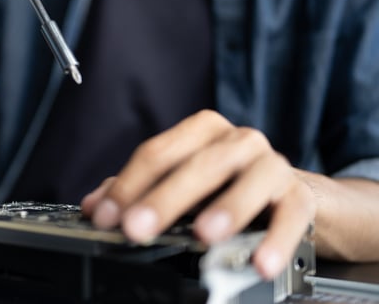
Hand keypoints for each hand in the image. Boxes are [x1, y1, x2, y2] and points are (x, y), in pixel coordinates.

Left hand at [80, 109, 315, 278]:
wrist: (293, 196)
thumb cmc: (228, 186)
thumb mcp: (182, 182)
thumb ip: (138, 190)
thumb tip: (94, 206)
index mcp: (201, 131)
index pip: (157, 153)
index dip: (128, 186)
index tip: (105, 216)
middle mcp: (237, 140)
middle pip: (196, 166)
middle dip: (163, 199)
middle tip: (136, 228)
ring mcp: (272, 164)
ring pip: (247, 181)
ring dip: (225, 208)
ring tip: (204, 235)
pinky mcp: (299, 195)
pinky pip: (289, 216)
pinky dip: (275, 240)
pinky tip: (260, 262)